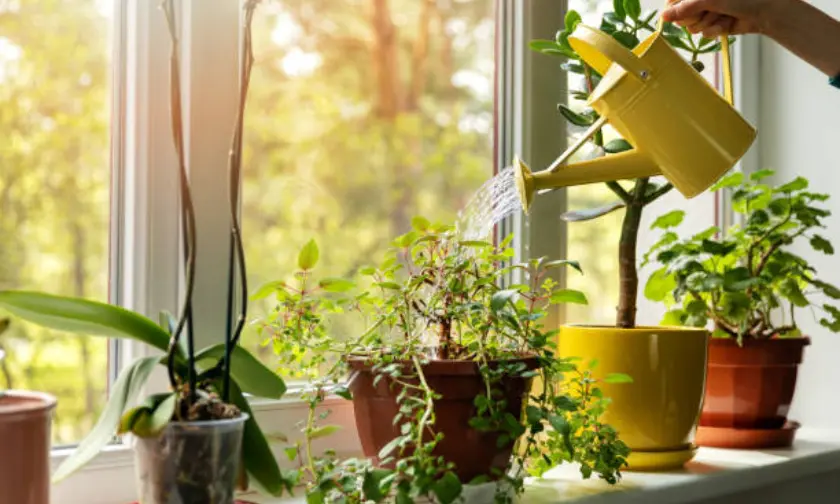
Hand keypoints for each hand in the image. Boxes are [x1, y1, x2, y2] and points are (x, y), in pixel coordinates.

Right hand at [661, 0, 775, 37]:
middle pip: (681, 15)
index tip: (676, 12)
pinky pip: (705, 34)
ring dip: (708, 23)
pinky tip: (727, 23)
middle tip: (709, 10)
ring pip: (692, 27)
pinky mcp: (716, 25)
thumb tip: (663, 16)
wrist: (767, 10)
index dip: (673, 7)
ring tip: (723, 15)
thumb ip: (684, 7)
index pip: (673, 0)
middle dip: (695, 16)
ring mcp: (709, 12)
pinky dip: (716, 29)